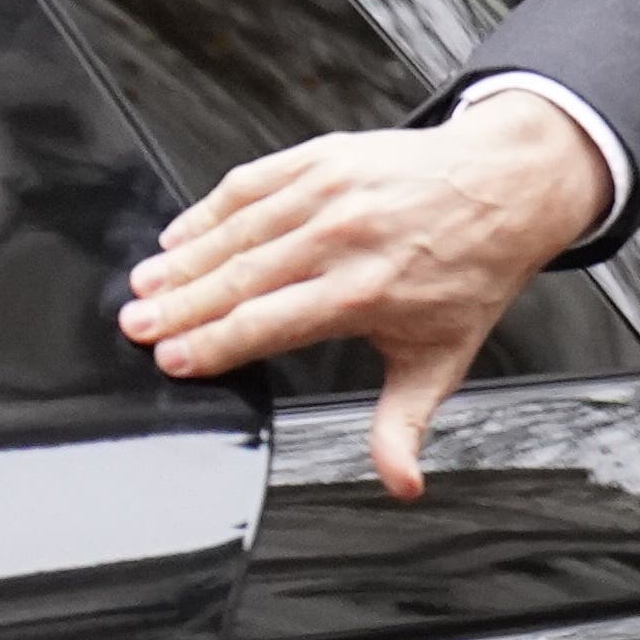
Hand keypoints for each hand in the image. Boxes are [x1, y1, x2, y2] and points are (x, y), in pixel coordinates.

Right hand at [119, 91, 612, 500]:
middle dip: (179, 305)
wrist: (506, 186)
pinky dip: (209, 210)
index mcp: (365, 292)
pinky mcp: (323, 157)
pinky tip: (181, 234)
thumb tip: (401, 483)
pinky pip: (250, 184)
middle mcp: (342, 239)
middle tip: (134, 326)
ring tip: (144, 286)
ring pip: (237, 231)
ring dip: (183, 260)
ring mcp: (329, 193)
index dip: (212, 344)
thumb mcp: (443, 357)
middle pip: (239, 278)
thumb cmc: (471, 271)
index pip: (267, 324)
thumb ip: (404, 423)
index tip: (172, 360)